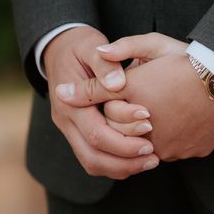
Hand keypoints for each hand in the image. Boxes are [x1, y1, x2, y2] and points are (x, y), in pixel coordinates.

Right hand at [44, 26, 158, 178]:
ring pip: (92, 162)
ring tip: (152, 162)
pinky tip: (139, 159)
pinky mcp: (80, 132)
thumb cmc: (81, 46)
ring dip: (122, 167)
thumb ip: (106, 64)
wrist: (60, 48)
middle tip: (154, 158)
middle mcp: (67, 121)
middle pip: (93, 156)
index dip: (124, 138)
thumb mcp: (91, 46)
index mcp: (69, 103)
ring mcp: (71, 129)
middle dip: (125, 162)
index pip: (96, 132)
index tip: (151, 130)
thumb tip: (118, 84)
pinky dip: (116, 164)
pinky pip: (95, 157)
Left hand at [55, 33, 213, 160]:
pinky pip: (179, 148)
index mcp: (132, 101)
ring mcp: (170, 145)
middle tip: (147, 105)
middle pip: (125, 133)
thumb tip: (95, 56)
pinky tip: (188, 118)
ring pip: (153, 145)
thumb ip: (119, 51)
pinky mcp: (192, 151)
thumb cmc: (188, 60)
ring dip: (154, 133)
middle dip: (129, 120)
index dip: (114, 101)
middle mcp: (146, 130)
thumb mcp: (153, 46)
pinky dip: (180, 137)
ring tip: (170, 110)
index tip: (125, 93)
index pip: (105, 110)